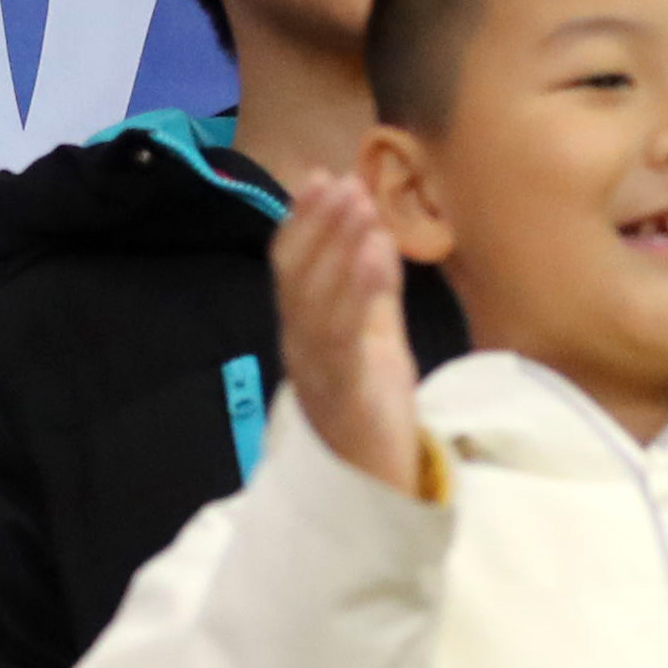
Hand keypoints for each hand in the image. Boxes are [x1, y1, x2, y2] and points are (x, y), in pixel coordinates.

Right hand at [273, 170, 423, 495]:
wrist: (376, 490)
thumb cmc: (374, 415)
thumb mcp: (376, 340)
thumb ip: (371, 290)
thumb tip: (372, 232)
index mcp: (305, 333)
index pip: (291, 268)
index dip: (302, 221)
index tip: (321, 177)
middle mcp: (299, 347)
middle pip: (295, 277)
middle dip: (316, 225)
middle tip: (340, 182)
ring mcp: (316, 371)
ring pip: (313, 300)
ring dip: (335, 246)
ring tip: (357, 204)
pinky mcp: (343, 393)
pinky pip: (343, 335)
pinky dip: (356, 290)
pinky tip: (373, 254)